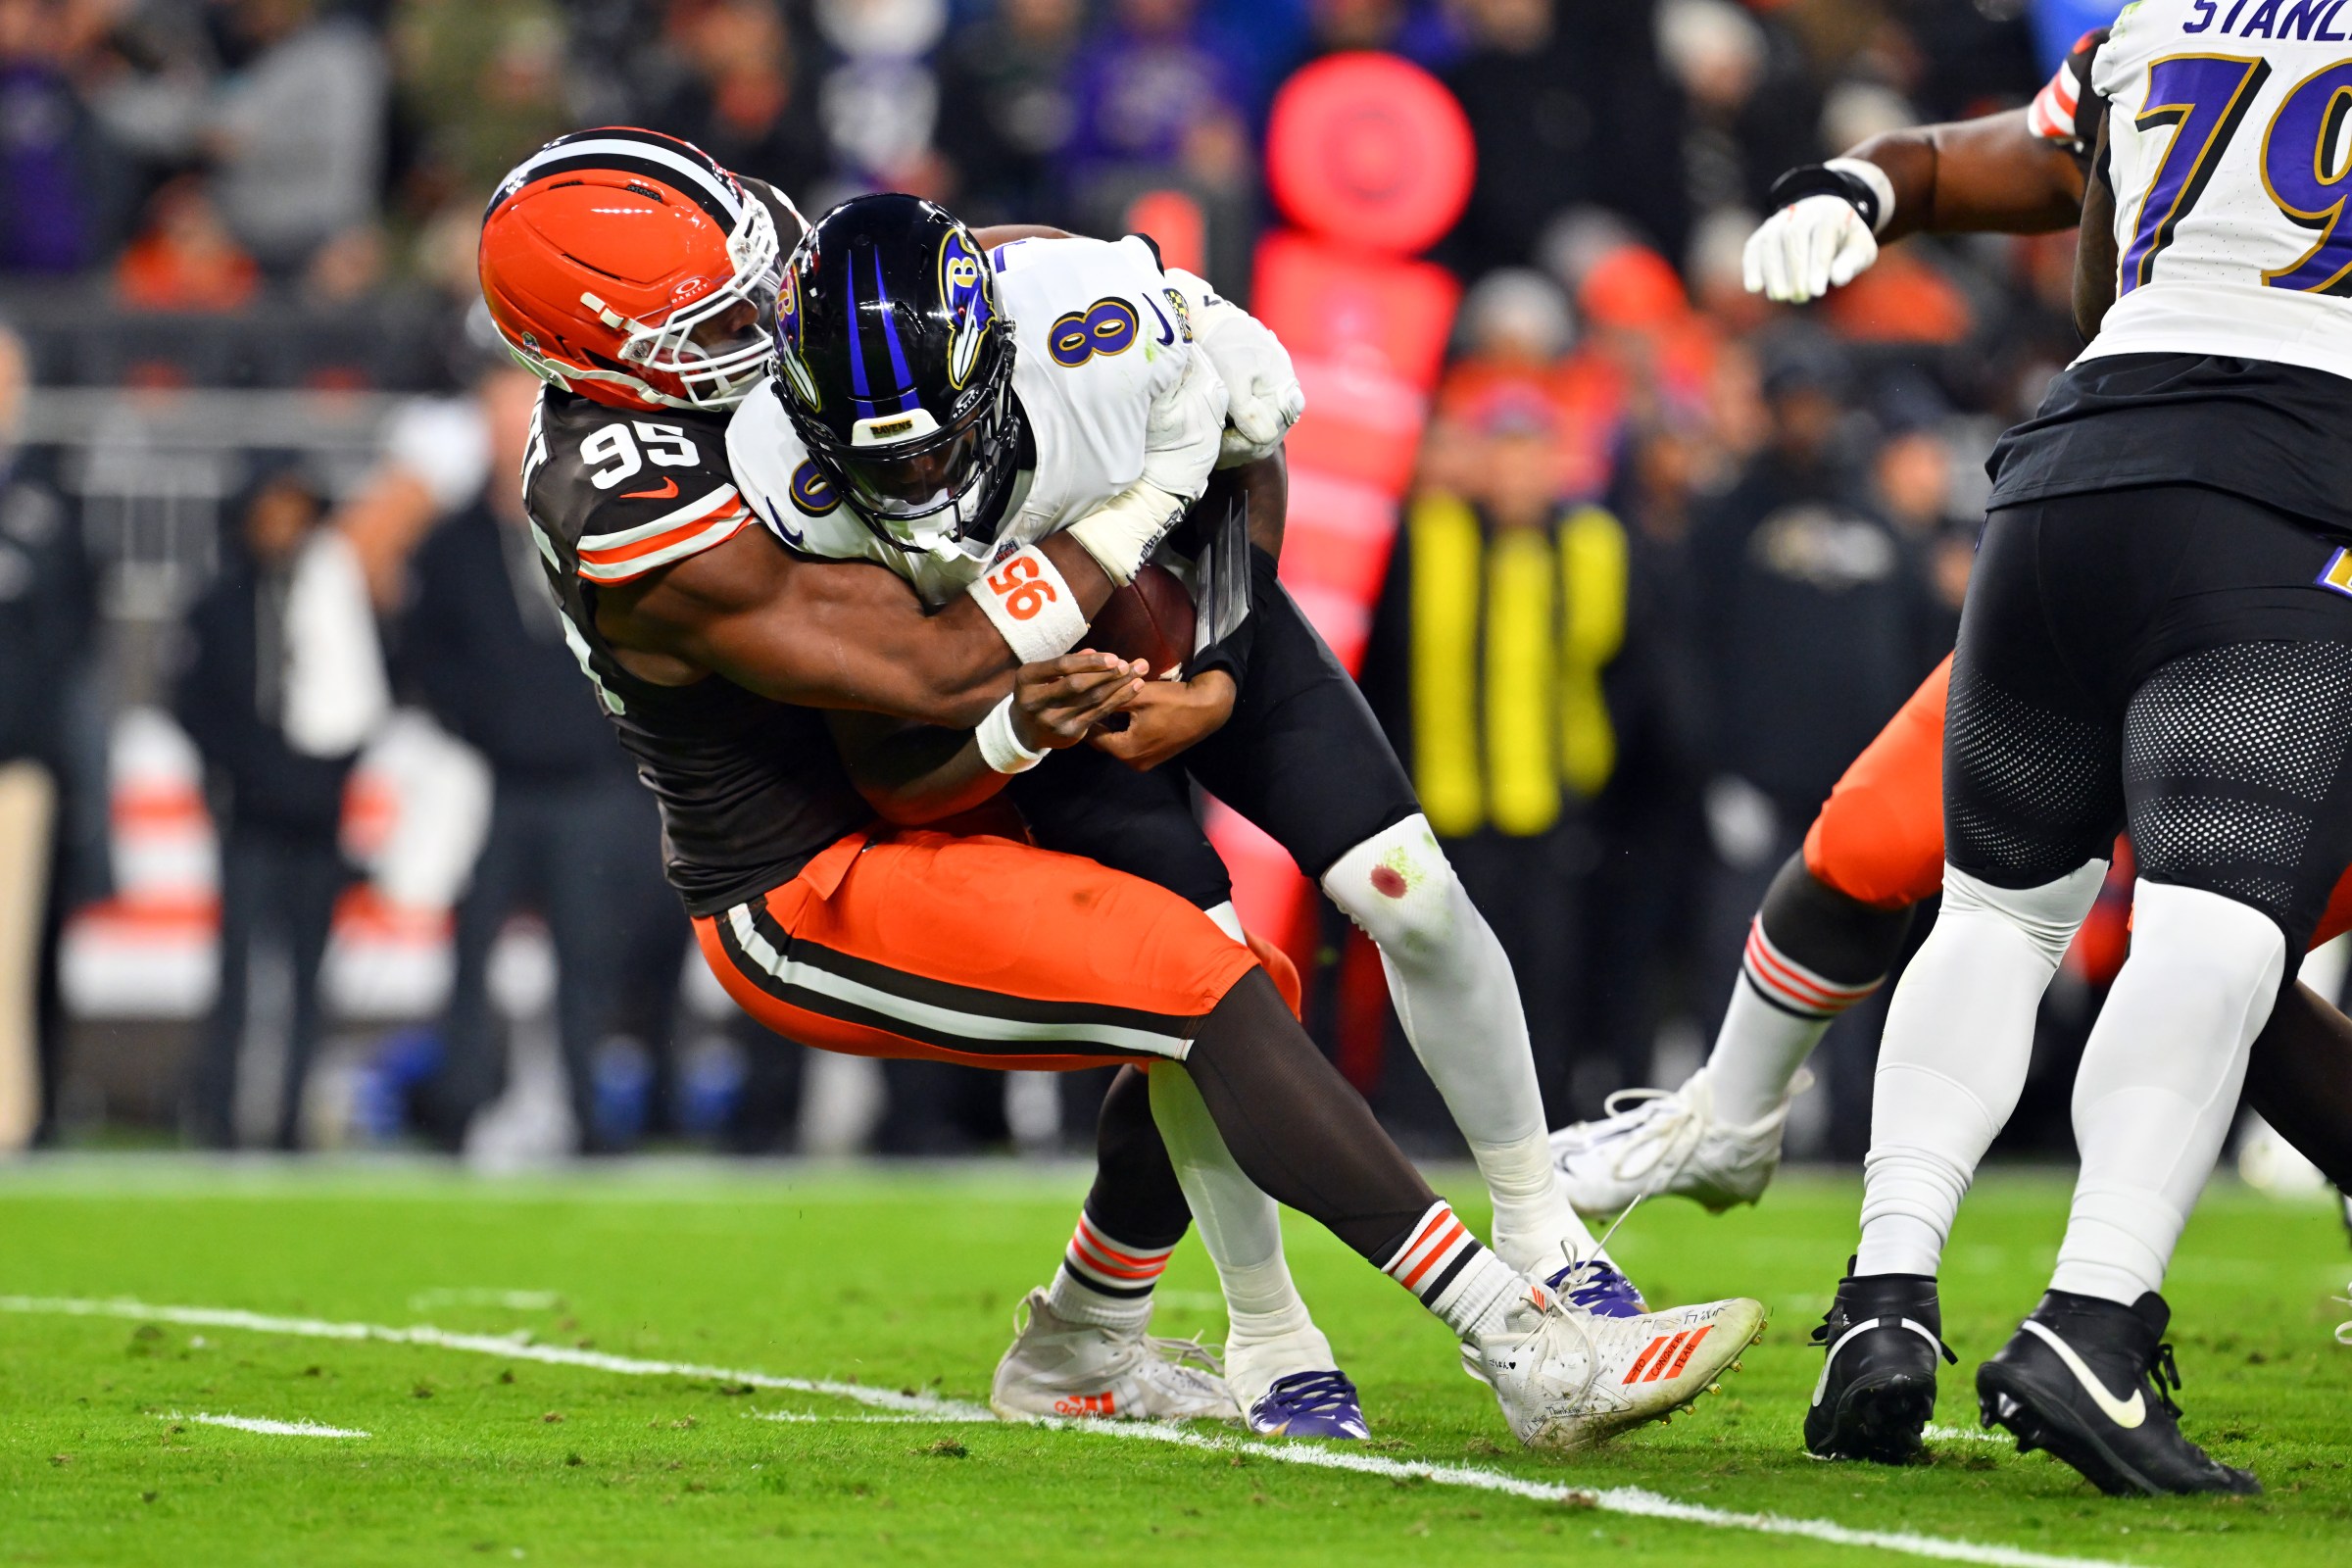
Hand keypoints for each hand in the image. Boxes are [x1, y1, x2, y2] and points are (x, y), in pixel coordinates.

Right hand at [1012, 652, 1148, 750]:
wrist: (1026, 730)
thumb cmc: (1040, 691)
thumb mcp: (1046, 674)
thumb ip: (1070, 662)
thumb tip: (1098, 653)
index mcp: (1027, 678)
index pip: (1062, 666)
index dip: (1090, 662)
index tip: (1114, 657)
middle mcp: (1035, 701)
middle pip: (1077, 684)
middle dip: (1107, 674)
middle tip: (1130, 665)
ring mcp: (1052, 720)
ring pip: (1091, 700)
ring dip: (1119, 685)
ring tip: (1139, 673)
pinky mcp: (1068, 733)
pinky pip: (1098, 713)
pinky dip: (1118, 699)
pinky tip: (1134, 688)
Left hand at [1088, 669, 1235, 770]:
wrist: (1208, 709)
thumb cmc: (1173, 702)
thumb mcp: (1138, 696)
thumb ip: (1110, 698)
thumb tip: (1085, 695)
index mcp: (1126, 751)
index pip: (1093, 734)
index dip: (1084, 715)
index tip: (1076, 701)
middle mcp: (1133, 762)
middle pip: (1104, 740)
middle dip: (1097, 719)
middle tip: (1087, 700)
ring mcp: (1145, 761)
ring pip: (1117, 740)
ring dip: (1110, 723)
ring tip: (1103, 702)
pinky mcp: (1154, 756)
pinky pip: (1130, 742)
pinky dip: (1124, 728)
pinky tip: (1122, 709)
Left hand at [1196, 309, 1304, 467]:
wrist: (1210, 318)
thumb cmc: (1221, 347)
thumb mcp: (1233, 381)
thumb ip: (1249, 413)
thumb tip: (1264, 440)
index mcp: (1284, 391)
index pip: (1268, 435)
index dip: (1242, 447)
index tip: (1219, 448)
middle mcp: (1287, 393)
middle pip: (1268, 436)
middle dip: (1242, 448)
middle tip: (1215, 454)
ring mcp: (1277, 392)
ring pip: (1263, 431)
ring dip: (1241, 442)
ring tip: (1217, 446)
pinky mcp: (1264, 390)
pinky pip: (1258, 419)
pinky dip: (1240, 429)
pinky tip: (1222, 434)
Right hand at [1742, 194, 1878, 303]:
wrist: (1827, 221)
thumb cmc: (1846, 242)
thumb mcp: (1860, 250)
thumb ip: (1851, 263)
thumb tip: (1838, 279)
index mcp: (1831, 212)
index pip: (1822, 237)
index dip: (1818, 265)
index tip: (1817, 292)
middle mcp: (1802, 211)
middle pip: (1793, 236)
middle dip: (1795, 270)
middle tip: (1800, 297)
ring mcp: (1780, 220)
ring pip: (1770, 241)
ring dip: (1772, 271)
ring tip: (1780, 297)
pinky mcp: (1764, 232)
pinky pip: (1754, 247)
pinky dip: (1752, 267)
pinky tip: (1754, 288)